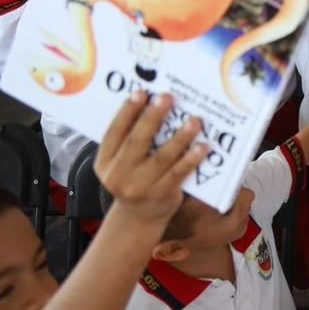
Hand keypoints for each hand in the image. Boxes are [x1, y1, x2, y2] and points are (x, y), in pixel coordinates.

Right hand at [94, 91, 205, 226]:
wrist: (139, 217)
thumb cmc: (134, 178)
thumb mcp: (120, 162)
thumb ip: (130, 139)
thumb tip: (152, 103)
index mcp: (105, 161)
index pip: (114, 132)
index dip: (127, 112)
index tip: (141, 92)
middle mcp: (119, 174)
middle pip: (137, 141)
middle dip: (152, 117)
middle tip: (167, 98)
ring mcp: (141, 186)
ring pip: (162, 157)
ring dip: (180, 137)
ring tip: (194, 120)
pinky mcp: (162, 195)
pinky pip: (179, 173)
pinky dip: (191, 159)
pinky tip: (203, 146)